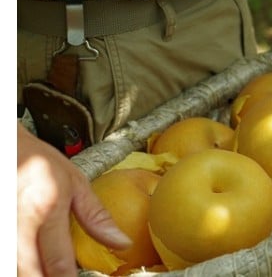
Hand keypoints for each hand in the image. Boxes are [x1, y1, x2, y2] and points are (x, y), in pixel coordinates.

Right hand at [17, 122, 131, 276]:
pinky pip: (7, 258)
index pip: (58, 262)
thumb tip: (122, 242)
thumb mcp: (75, 182)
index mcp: (46, 210)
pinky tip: (34, 260)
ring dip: (33, 272)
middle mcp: (18, 223)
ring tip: (50, 267)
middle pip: (31, 273)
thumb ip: (97, 217)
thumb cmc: (37, 161)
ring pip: (15, 269)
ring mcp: (2, 229)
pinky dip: (21, 264)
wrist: (5, 146)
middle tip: (65, 275)